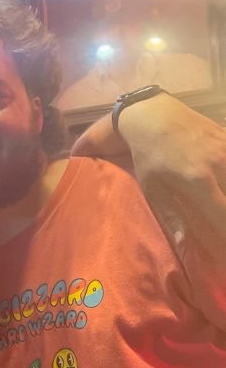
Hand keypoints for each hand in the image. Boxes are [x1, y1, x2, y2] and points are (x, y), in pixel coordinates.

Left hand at [71, 92, 225, 259]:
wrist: (153, 115)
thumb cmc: (149, 156)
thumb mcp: (153, 189)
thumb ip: (173, 217)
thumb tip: (184, 246)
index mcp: (199, 180)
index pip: (223, 215)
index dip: (225, 235)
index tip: (222, 252)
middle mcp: (220, 164)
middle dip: (225, 213)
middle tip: (217, 221)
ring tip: (217, 203)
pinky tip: (221, 187)